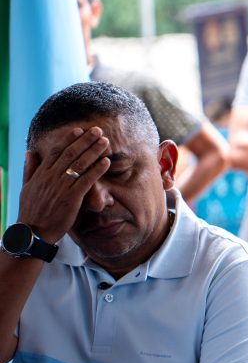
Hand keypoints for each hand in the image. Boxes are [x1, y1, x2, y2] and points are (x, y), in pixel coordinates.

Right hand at [18, 127, 110, 242]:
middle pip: (70, 154)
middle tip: (97, 130)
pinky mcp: (71, 198)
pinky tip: (106, 161)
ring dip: (93, 151)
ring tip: (105, 141)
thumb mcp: (26, 187)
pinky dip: (96, 170)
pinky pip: (86, 181)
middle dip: (85, 140)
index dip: (68, 140)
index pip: (55, 151)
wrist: (33, 232)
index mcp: (41, 174)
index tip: (79, 130)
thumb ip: (30, 169)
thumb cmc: (31, 211)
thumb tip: (30, 151)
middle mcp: (51, 177)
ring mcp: (61, 187)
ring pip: (79, 165)